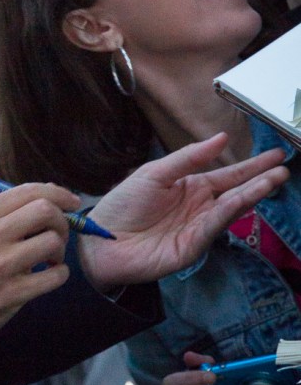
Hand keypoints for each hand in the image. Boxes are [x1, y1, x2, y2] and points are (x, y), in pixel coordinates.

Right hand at [0, 182, 76, 348]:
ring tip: (49, 260)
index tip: (72, 202)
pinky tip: (48, 276)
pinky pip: (55, 276)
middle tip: (57, 235)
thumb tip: (55, 196)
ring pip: (53, 242)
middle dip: (62, 222)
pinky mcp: (11, 293)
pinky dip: (60, 274)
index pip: (27, 191)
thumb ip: (11, 214)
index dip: (58, 193)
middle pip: (45, 211)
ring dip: (60, 251)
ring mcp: (0, 266)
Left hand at [80, 134, 288, 292]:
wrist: (102, 239)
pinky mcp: (193, 246)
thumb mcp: (155, 173)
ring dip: (253, 194)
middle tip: (284, 168)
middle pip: (237, 191)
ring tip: (274, 179)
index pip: (229, 175)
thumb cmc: (123, 205)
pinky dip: (230, 211)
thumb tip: (222, 138)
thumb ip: (189, 157)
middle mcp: (200, 207)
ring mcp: (199, 228)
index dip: (252, 166)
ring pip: (231, 208)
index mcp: (192, 187)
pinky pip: (214, 226)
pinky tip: (244, 198)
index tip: (276, 156)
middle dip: (261, 180)